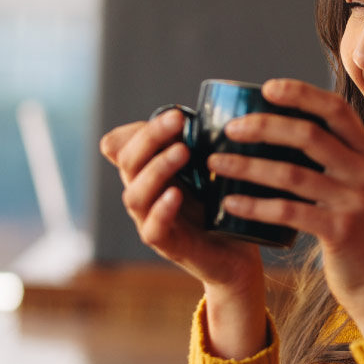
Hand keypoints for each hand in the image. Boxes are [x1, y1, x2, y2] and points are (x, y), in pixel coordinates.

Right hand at [100, 110, 265, 357]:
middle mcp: (144, 195)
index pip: (125, 146)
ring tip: (182, 152)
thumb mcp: (213, 170)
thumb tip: (217, 106)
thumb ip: (205, 142)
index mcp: (151, 173)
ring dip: (157, 169)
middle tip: (178, 120)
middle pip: (128, 163)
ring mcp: (151, 221)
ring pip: (135, 194)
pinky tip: (175, 194)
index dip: (138, 130)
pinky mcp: (167, 246)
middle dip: (151, 138)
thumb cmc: (224, 208)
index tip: (174, 113)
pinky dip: (161, 210)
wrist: (239, 258)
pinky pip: (152, 228)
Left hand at [207, 79, 363, 335]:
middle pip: (309, 135)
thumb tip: (284, 133)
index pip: (335, 110)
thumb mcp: (359, 188)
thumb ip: (336, 162)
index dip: (301, 93)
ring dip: (248, 166)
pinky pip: (288, 212)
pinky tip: (230, 203)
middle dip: (264, 126)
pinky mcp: (340, 232)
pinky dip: (255, 206)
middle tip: (230, 128)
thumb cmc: (362, 234)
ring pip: (292, 173)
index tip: (266, 88)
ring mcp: (354, 201)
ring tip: (215, 163)